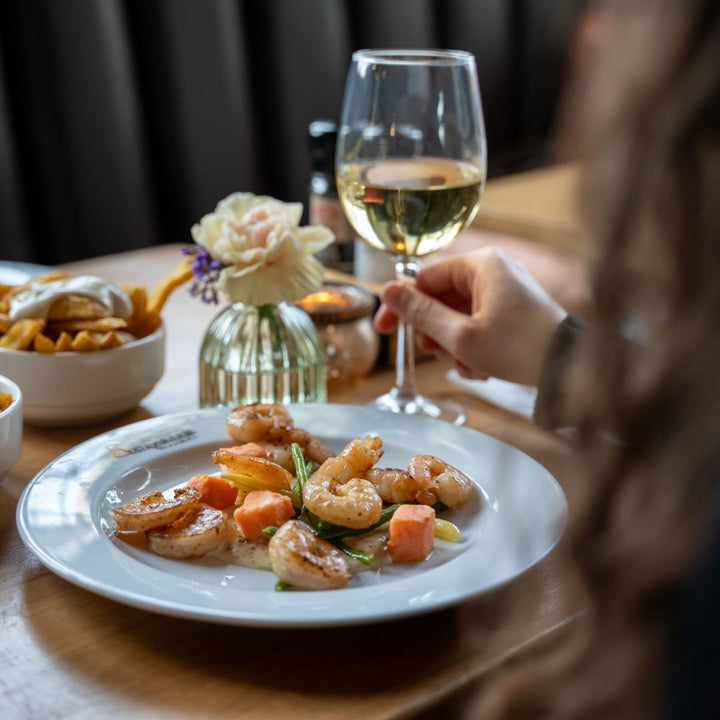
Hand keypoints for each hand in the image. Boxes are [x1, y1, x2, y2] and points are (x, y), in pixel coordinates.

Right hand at [374, 248, 566, 386]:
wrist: (569, 369)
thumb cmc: (517, 348)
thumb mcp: (460, 335)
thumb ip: (421, 313)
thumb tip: (386, 289)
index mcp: (481, 264)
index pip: (424, 278)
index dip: (402, 305)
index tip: (385, 329)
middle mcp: (493, 271)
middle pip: (440, 298)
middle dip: (435, 332)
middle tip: (438, 353)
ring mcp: (504, 291)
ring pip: (456, 316)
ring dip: (454, 345)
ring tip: (468, 364)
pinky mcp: (512, 311)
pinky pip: (476, 324)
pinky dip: (472, 347)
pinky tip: (482, 367)